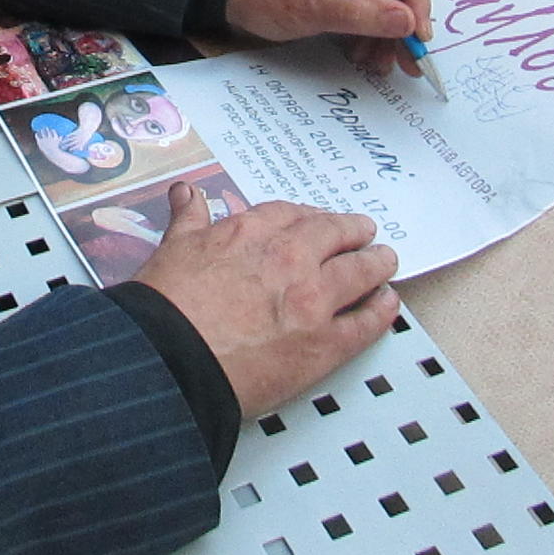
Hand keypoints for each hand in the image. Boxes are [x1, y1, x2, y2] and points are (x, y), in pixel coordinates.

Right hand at [134, 184, 399, 416]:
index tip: (317, 221)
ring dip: (376, 263)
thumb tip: (186, 193)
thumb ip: (188, 219)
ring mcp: (314, 300)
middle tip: (363, 232)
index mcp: (252, 233)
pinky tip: (387, 304)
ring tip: (384, 261)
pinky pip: (365, 322)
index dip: (311, 218)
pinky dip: (381, 311)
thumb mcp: (172, 249)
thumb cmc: (165, 308)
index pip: (294, 215)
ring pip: (360, 272)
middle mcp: (290, 259)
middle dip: (353, 232)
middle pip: (336, 235)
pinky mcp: (326, 344)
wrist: (172, 361)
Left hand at [224, 0, 433, 77]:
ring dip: (386, 32)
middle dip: (402, 23)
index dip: (414, 2)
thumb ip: (360, 13)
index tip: (419, 37)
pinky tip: (365, 54)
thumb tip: (407, 22)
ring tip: (378, 64)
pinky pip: (368, 3)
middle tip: (408, 62)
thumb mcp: (310, 7)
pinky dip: (370, 30)